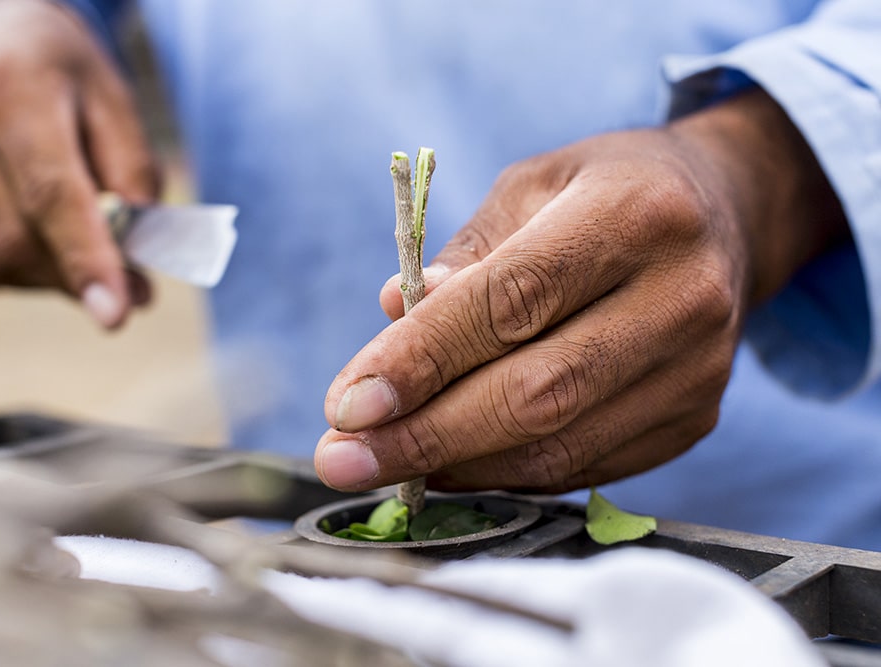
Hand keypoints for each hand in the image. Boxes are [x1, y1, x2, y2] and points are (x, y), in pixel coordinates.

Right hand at [0, 0, 158, 327]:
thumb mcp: (116, 107)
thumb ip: (134, 181)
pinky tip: (32, 236)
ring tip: (73, 241)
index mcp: (12, 88)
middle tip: (132, 282)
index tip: (116, 315)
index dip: (86, 259)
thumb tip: (136, 269)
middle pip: (15, 240)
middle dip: (77, 274)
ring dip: (46, 275)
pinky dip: (11, 273)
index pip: (50, 191)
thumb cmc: (66, 83)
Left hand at [315, 90, 846, 492]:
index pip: (513, 300)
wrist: (723, 215)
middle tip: (341, 458)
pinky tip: (451, 465)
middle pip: (537, 391)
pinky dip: (505, 474)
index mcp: (635, 213)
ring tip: (382, 464)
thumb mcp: (531, 187)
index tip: (348, 403)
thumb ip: (464, 257)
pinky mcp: (694, 419)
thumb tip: (393, 322)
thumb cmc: (605, 192)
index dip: (424, 359)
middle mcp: (683, 295)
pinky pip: (583, 467)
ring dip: (456, 466)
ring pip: (559, 446)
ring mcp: (699, 369)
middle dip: (425, 435)